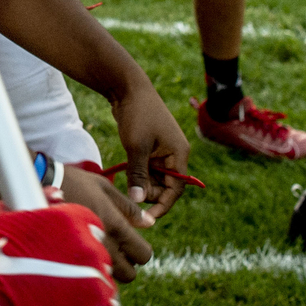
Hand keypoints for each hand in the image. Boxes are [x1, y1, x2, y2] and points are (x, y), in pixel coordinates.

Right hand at [0, 196, 126, 305]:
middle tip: (57, 279)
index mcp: (73, 220)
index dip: (78, 239)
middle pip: (100, 257)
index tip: (64, 251)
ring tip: (61, 305)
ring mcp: (100, 285)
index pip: (92, 226)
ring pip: (106, 288)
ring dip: (89, 295)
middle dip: (83, 267)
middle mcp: (92, 249)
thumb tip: (56, 194)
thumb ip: (33, 204)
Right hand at [57, 165, 152, 280]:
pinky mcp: (68, 257)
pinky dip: (90, 268)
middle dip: (126, 264)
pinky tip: (82, 252)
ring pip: (109, 277)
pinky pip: (88, 274)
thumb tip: (150, 223)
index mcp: (115, 225)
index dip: (141, 251)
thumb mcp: (104, 188)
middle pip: (129, 274)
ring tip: (97, 248)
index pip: (143, 255)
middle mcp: (103, 243)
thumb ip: (128, 208)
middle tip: (114, 248)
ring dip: (108, 268)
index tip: (131, 243)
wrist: (38, 184)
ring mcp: (85, 252)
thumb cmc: (74, 182)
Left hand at [110, 83, 191, 219]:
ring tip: (127, 187)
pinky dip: (138, 174)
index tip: (149, 218)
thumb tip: (138, 200)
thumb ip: (138, 175)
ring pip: (155, 178)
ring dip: (143, 184)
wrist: (127, 88)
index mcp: (179, 153)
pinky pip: (147, 168)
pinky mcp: (150, 146)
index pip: (177, 188)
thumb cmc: (136, 115)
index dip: (164, 204)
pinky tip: (126, 177)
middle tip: (131, 198)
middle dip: (150, 194)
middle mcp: (174, 153)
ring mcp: (162, 150)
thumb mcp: (136, 147)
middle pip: (166, 185)